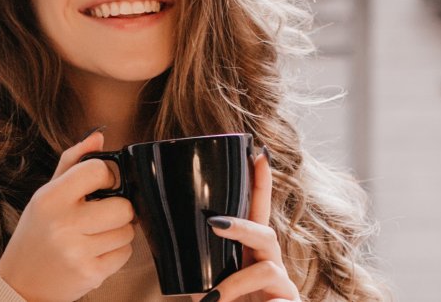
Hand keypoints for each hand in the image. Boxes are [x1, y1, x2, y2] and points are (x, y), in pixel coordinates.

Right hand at [0, 131, 134, 301]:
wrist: (21, 282)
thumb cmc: (37, 232)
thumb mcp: (46, 194)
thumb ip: (72, 162)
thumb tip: (99, 137)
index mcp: (50, 198)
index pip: (98, 170)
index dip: (107, 176)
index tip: (101, 185)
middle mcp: (63, 224)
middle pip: (123, 206)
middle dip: (119, 209)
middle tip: (103, 213)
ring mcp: (77, 252)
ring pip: (127, 231)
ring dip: (118, 231)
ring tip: (96, 234)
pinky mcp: (90, 274)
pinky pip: (125, 254)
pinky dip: (116, 252)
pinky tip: (96, 251)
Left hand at [192, 147, 301, 301]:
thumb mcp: (209, 280)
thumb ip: (196, 258)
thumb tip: (158, 228)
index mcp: (252, 252)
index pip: (258, 212)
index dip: (260, 183)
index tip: (259, 153)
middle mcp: (271, 264)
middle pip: (265, 233)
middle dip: (241, 226)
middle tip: (212, 223)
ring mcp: (283, 286)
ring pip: (267, 270)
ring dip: (236, 282)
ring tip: (213, 299)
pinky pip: (276, 301)